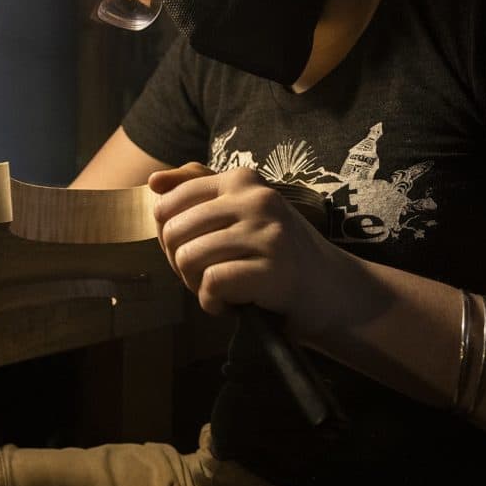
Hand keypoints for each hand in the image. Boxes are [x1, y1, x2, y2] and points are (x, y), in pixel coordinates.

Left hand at [149, 163, 375, 340]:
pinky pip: (211, 284)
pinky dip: (213, 303)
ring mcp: (266, 234)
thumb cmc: (280, 252)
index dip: (170, 236)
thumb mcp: (244, 212)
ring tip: (222, 291)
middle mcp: (256, 199)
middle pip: (174, 231)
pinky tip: (231, 305)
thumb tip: (153, 182)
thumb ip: (199, 191)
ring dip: (196, 285)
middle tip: (207, 277)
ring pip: (189, 257)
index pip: (172, 201)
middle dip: (180, 263)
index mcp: (243, 180)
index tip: (196, 251)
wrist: (333, 290)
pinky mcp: (272, 270)